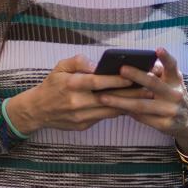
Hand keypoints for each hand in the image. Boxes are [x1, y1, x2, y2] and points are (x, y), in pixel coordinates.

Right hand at [10, 55, 133, 134]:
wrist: (38, 110)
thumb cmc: (52, 85)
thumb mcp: (60, 67)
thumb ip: (78, 61)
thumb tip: (96, 64)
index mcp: (71, 85)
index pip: (98, 82)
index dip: (116, 80)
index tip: (133, 76)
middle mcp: (77, 102)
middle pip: (109, 98)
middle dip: (130, 94)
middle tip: (149, 89)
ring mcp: (81, 116)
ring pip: (109, 110)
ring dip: (128, 104)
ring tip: (145, 98)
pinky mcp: (83, 125)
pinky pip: (104, 117)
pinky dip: (117, 111)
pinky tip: (130, 105)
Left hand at [94, 47, 187, 149]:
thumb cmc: (173, 96)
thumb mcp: (171, 83)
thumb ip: (158, 74)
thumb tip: (132, 64)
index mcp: (175, 80)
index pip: (172, 66)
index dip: (166, 58)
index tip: (158, 49)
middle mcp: (175, 94)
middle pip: (153, 83)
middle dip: (136, 76)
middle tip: (120, 70)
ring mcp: (170, 110)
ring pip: (142, 105)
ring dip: (121, 101)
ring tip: (103, 97)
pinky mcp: (164, 124)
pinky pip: (142, 117)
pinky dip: (127, 112)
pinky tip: (113, 109)